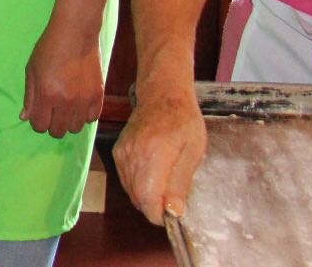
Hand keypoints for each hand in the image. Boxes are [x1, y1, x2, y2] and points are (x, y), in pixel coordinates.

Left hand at [21, 18, 103, 137]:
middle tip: (51, 110)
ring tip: (65, 107)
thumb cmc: (48, 49)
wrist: (75, 34)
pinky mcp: (98, 95)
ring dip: (68, 121)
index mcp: (47, 94)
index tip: (38, 113)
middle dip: (51, 124)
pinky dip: (84, 115)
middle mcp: (66, 101)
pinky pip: (92, 118)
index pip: (40, 125)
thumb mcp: (31, 70)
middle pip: (58, 131)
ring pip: (75, 128)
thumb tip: (24, 117)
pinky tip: (78, 104)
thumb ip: (29, 96)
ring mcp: (84, 100)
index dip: (37, 121)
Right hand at [113, 83, 205, 224]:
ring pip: (131, 192)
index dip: (161, 215)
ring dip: (148, 197)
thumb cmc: (183, 121)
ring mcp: (121, 154)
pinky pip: (126, 180)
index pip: (147, 201)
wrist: (162, 95)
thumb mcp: (193, 153)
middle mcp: (131, 156)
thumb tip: (174, 212)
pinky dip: (139, 186)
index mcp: (153, 156)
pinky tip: (154, 176)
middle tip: (175, 198)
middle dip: (156, 207)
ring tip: (166, 184)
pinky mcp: (117, 153)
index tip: (175, 214)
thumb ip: (180, 183)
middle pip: (138, 199)